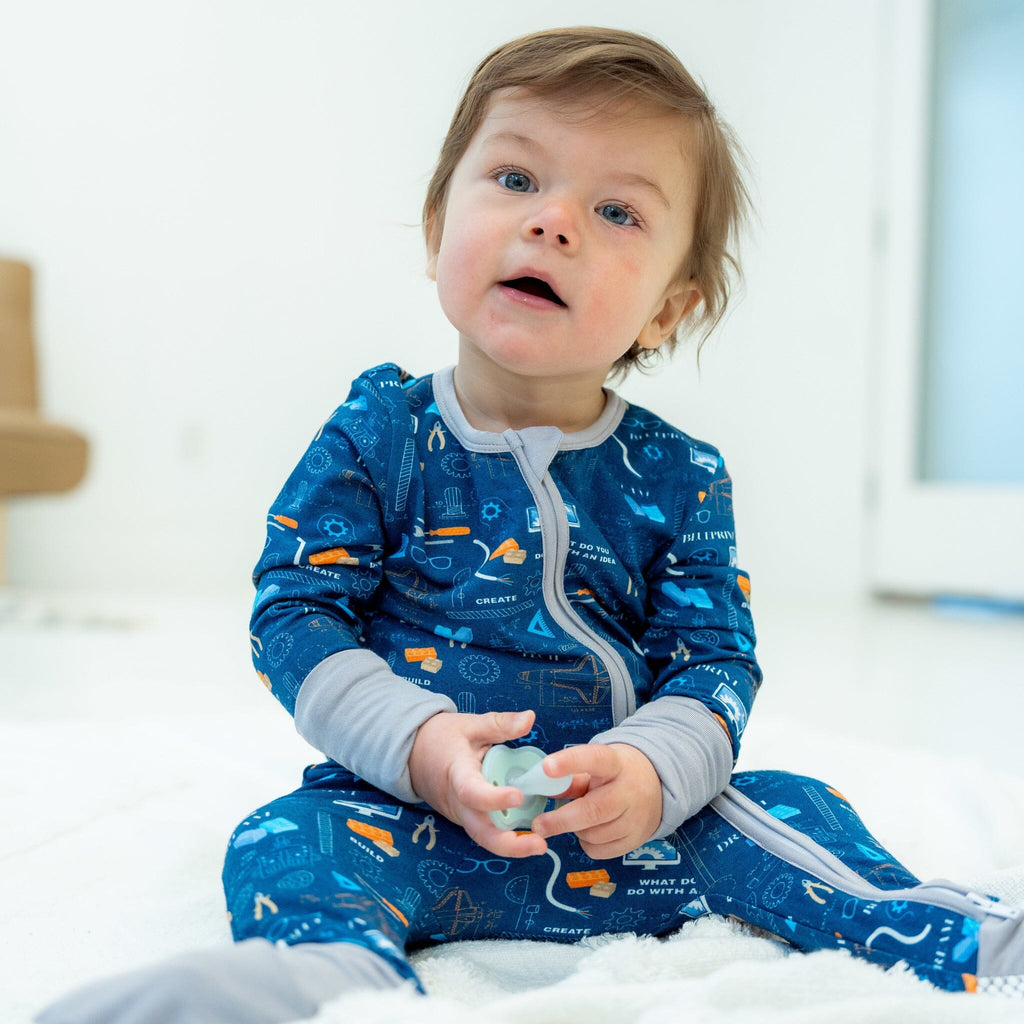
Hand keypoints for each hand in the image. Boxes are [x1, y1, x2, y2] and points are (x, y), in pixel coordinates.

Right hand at [408, 709, 548, 857]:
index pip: (472, 792)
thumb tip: (530, 718)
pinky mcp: (467, 820)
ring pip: (484, 838)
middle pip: (480, 832)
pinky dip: (507, 837)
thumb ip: (501, 724)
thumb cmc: (443, 738)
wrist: (414, 754)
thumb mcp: (471, 725)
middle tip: (540, 845)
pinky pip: (486, 832)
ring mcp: (461, 815)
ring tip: (540, 845)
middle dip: (509, 844)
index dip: (494, 798)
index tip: (518, 796)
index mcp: (457, 774)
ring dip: (511, 846)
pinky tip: (530, 835)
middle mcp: (458, 803)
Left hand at [530, 743, 661, 859]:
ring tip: (577, 818)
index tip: (546, 767)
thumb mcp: (596, 766)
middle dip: (561, 820)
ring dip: (576, 830)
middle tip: (538, 825)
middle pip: (593, 810)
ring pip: (594, 834)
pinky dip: (587, 844)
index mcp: (615, 763)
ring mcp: (636, 818)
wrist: (657, 785)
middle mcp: (628, 791)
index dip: (569, 763)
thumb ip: (570, 777)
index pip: (594, 759)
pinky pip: (600, 851)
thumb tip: (541, 787)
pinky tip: (591, 830)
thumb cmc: (615, 773)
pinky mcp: (636, 840)